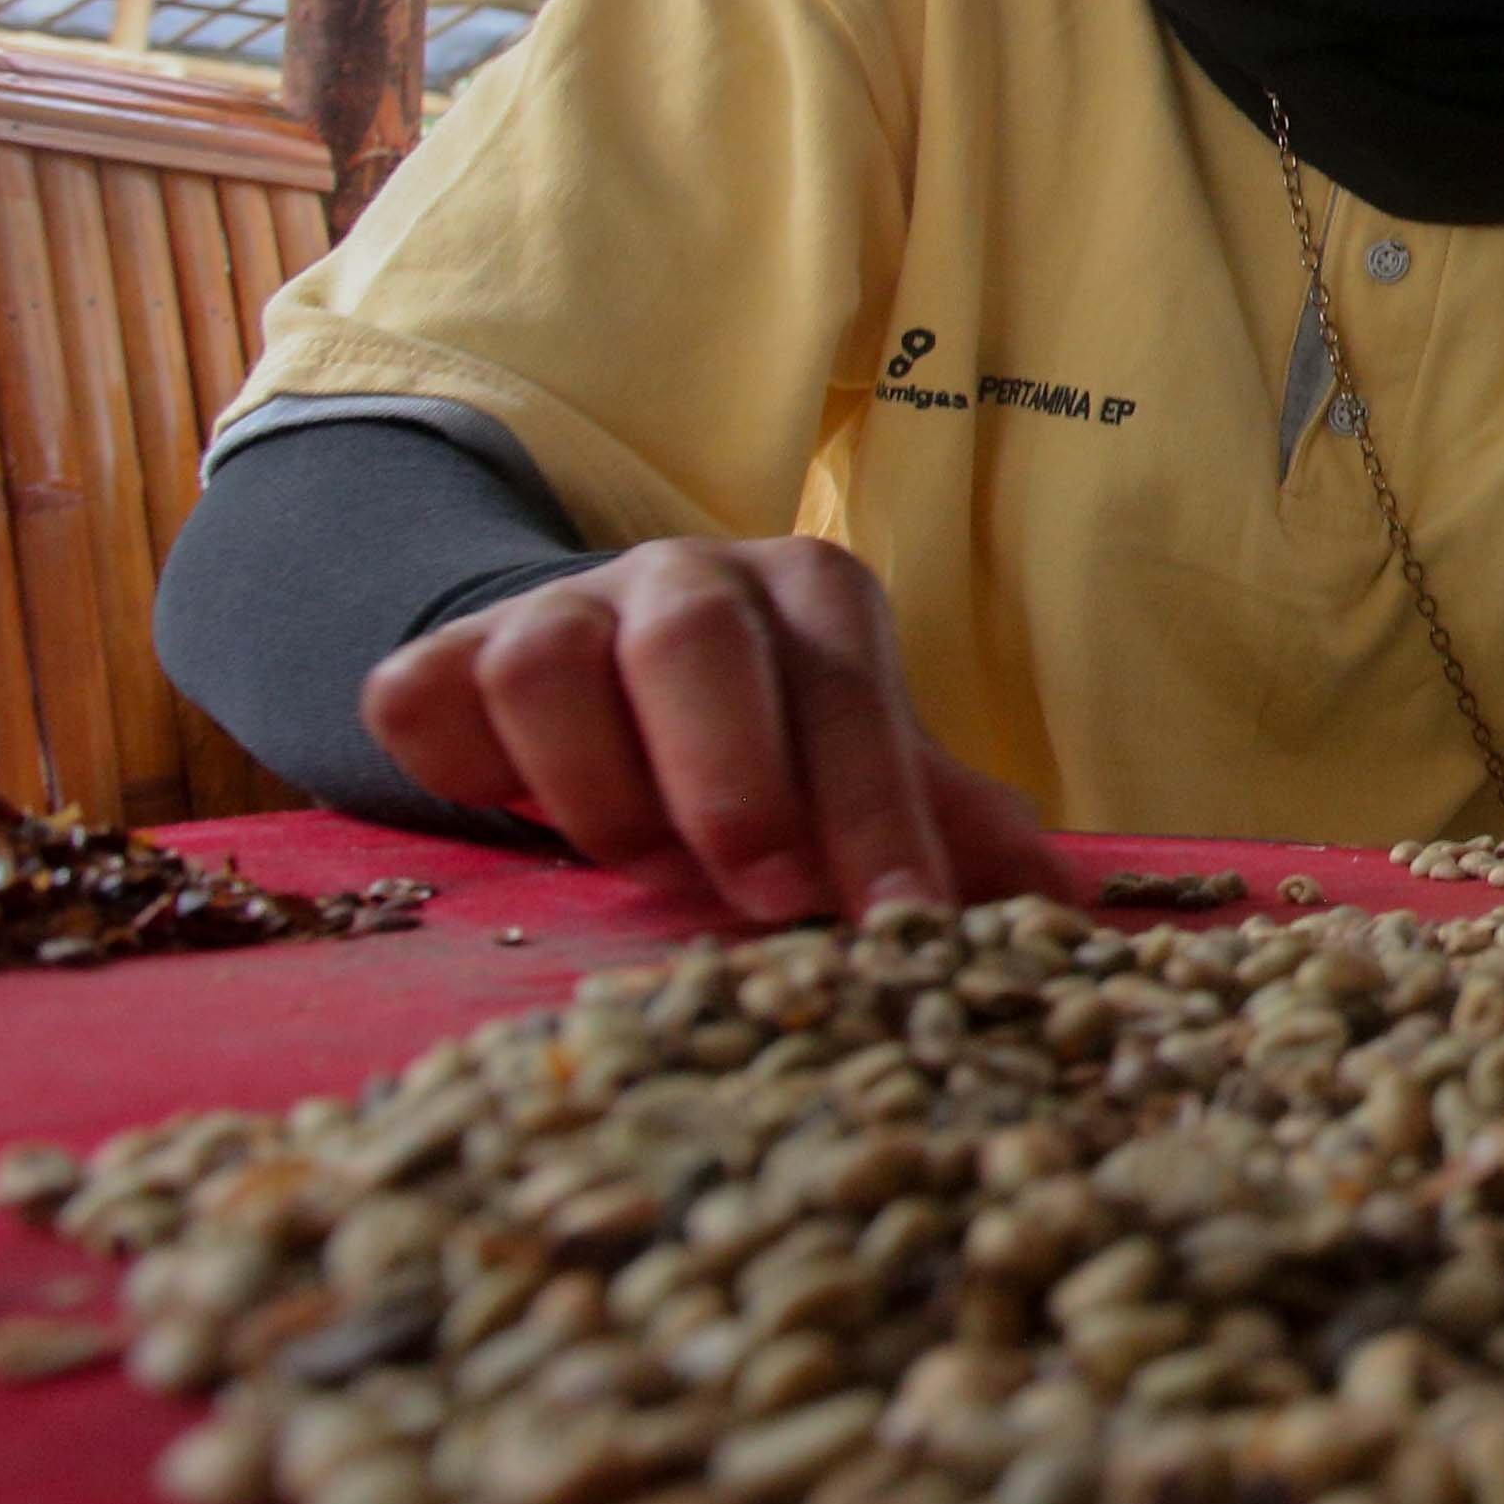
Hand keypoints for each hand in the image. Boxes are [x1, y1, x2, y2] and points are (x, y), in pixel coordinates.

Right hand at [362, 537, 1078, 926]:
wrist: (593, 690)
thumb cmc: (759, 748)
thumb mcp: (856, 774)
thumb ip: (951, 830)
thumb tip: (1075, 910)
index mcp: (809, 598)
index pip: (851, 703)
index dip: (880, 817)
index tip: (902, 924)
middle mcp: (683, 578)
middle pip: (696, 641)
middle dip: (730, 771)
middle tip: (758, 888)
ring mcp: (552, 607)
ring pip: (547, 665)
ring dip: (595, 787)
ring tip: (635, 862)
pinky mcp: (437, 654)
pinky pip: (428, 698)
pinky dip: (466, 770)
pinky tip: (508, 818)